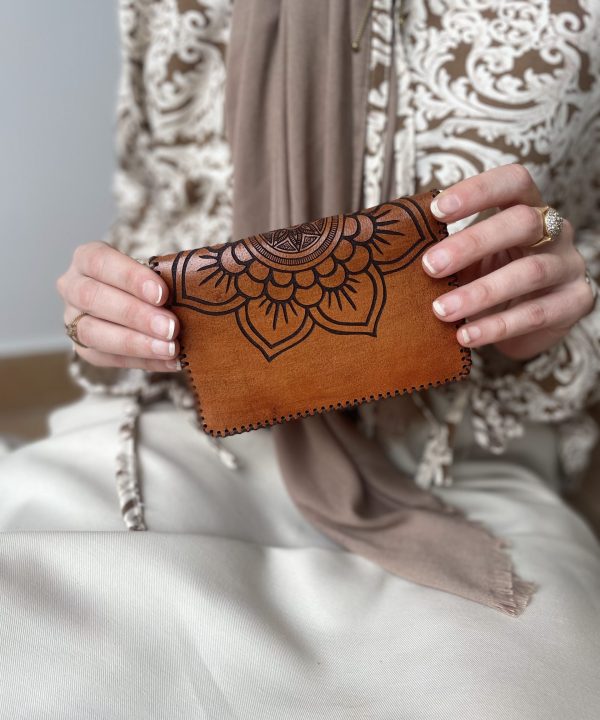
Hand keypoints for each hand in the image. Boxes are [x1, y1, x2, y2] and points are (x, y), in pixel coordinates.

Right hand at [56, 241, 180, 370]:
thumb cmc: (147, 280)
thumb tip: (191, 285)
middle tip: (171, 327)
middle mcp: (72, 287)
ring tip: (170, 349)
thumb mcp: (153, 270)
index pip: (100, 262)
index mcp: (86, 258)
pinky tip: (171, 361)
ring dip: (136, 343)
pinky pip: (109, 359)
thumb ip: (167, 275)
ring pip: (94, 333)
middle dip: (136, 315)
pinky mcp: (84, 348)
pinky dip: (144, 361)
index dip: (130, 277)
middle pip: (94, 298)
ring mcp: (72, 319)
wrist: (133, 300)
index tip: (162, 294)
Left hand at [421, 163, 595, 360]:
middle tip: (430, 266)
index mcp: (528, 207)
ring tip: (441, 310)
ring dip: (480, 292)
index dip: (477, 191)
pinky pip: (536, 314)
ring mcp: (569, 265)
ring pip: (529, 272)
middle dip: (472, 244)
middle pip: (521, 223)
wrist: (527, 321)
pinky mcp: (576, 302)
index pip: (513, 181)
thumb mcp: (471, 258)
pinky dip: (497, 326)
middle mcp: (555, 230)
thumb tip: (392, 248)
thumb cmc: (492, 277)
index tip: (436, 210)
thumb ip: (446, 248)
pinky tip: (465, 335)